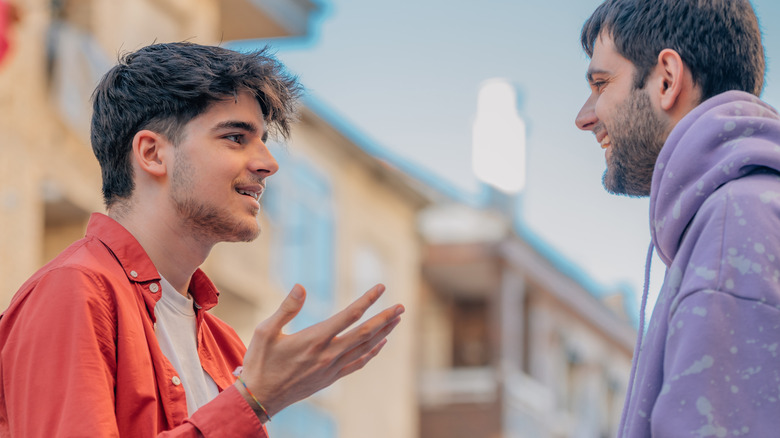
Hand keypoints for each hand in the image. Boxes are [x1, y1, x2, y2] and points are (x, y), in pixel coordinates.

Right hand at [237, 283, 403, 418]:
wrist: (260, 398)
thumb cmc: (260, 362)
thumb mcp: (265, 331)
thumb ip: (286, 308)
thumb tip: (301, 286)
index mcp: (314, 339)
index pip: (349, 315)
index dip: (368, 300)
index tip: (381, 287)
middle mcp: (328, 354)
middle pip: (365, 333)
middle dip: (385, 318)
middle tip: (402, 306)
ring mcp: (332, 368)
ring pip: (365, 348)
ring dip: (384, 333)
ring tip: (397, 320)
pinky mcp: (331, 378)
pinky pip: (358, 363)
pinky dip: (372, 352)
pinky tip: (381, 344)